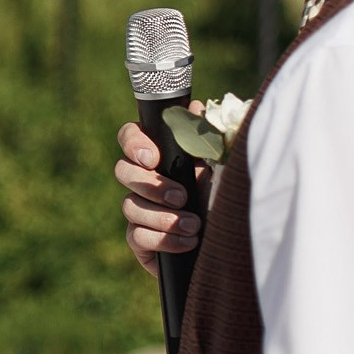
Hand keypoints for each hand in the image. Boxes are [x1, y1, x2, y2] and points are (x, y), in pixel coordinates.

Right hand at [115, 111, 209, 279]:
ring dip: (162, 217)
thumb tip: (195, 108)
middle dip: (151, 185)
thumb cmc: (222, 201)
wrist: (230, 246)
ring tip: (193, 225)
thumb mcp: (219, 170)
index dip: (134, 143)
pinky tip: (188, 242)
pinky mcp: (140, 240)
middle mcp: (143, 180)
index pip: (130, 137)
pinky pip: (137, 236)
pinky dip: (164, 240)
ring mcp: (138, 210)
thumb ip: (205, 141)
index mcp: (160, 156)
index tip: (153, 158)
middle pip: (122, 171)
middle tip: (180, 197)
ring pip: (129, 206)